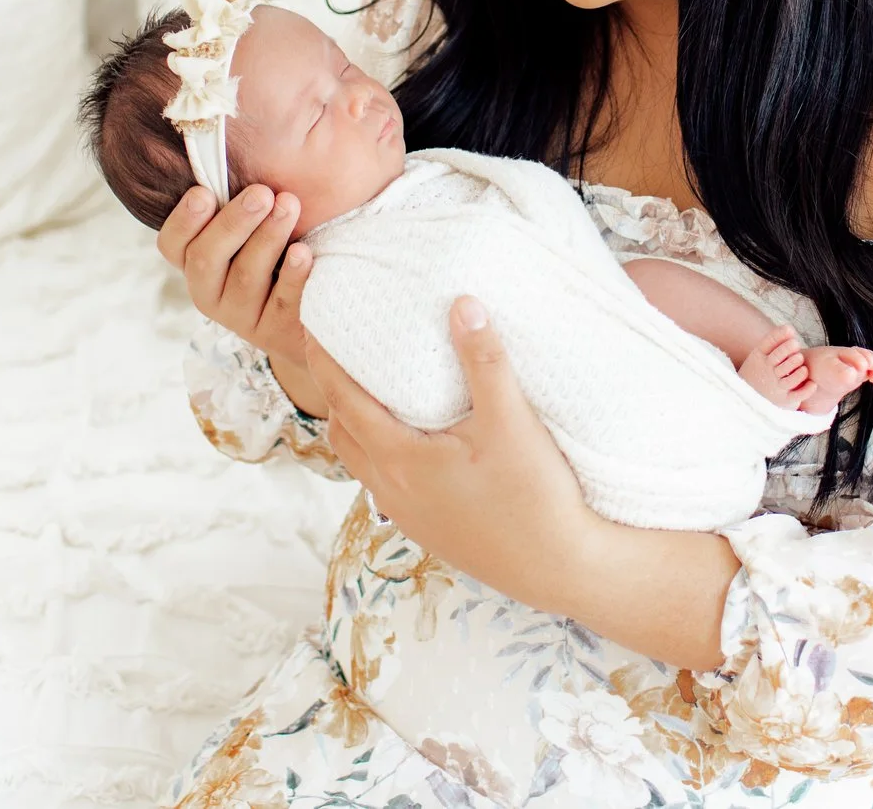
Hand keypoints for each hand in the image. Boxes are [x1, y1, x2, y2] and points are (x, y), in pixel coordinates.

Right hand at [156, 183, 322, 411]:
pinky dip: (292, 275)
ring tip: (289, 205)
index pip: (172, 246)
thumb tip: (231, 137)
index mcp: (199, 263)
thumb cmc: (282, 251)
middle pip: (206, 260)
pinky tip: (303, 252)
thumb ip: (245, 195)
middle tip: (261, 193)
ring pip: (246, 276)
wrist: (316, 314)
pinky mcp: (278, 331)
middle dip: (232, 222)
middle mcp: (212, 292)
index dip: (182, 222)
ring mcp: (243, 315)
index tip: (203, 193)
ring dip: (267, 237)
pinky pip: (282, 301)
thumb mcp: (257, 225)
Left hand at [305, 297, 601, 610]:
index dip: (324, 358)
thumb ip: (484, 361)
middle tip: (343, 348)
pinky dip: (382, 449)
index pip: (341, 398)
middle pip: (342, 429)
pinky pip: (386, 481)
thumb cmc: (535, 497)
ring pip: (362, 459)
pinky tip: (416, 437)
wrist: (559, 569)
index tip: (313, 323)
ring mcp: (407, 514)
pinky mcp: (428, 528)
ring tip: (378, 388)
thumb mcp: (512, 421)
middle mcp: (391, 489)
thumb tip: (463, 303)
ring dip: (359, 422)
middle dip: (335, 388)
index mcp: (399, 459)